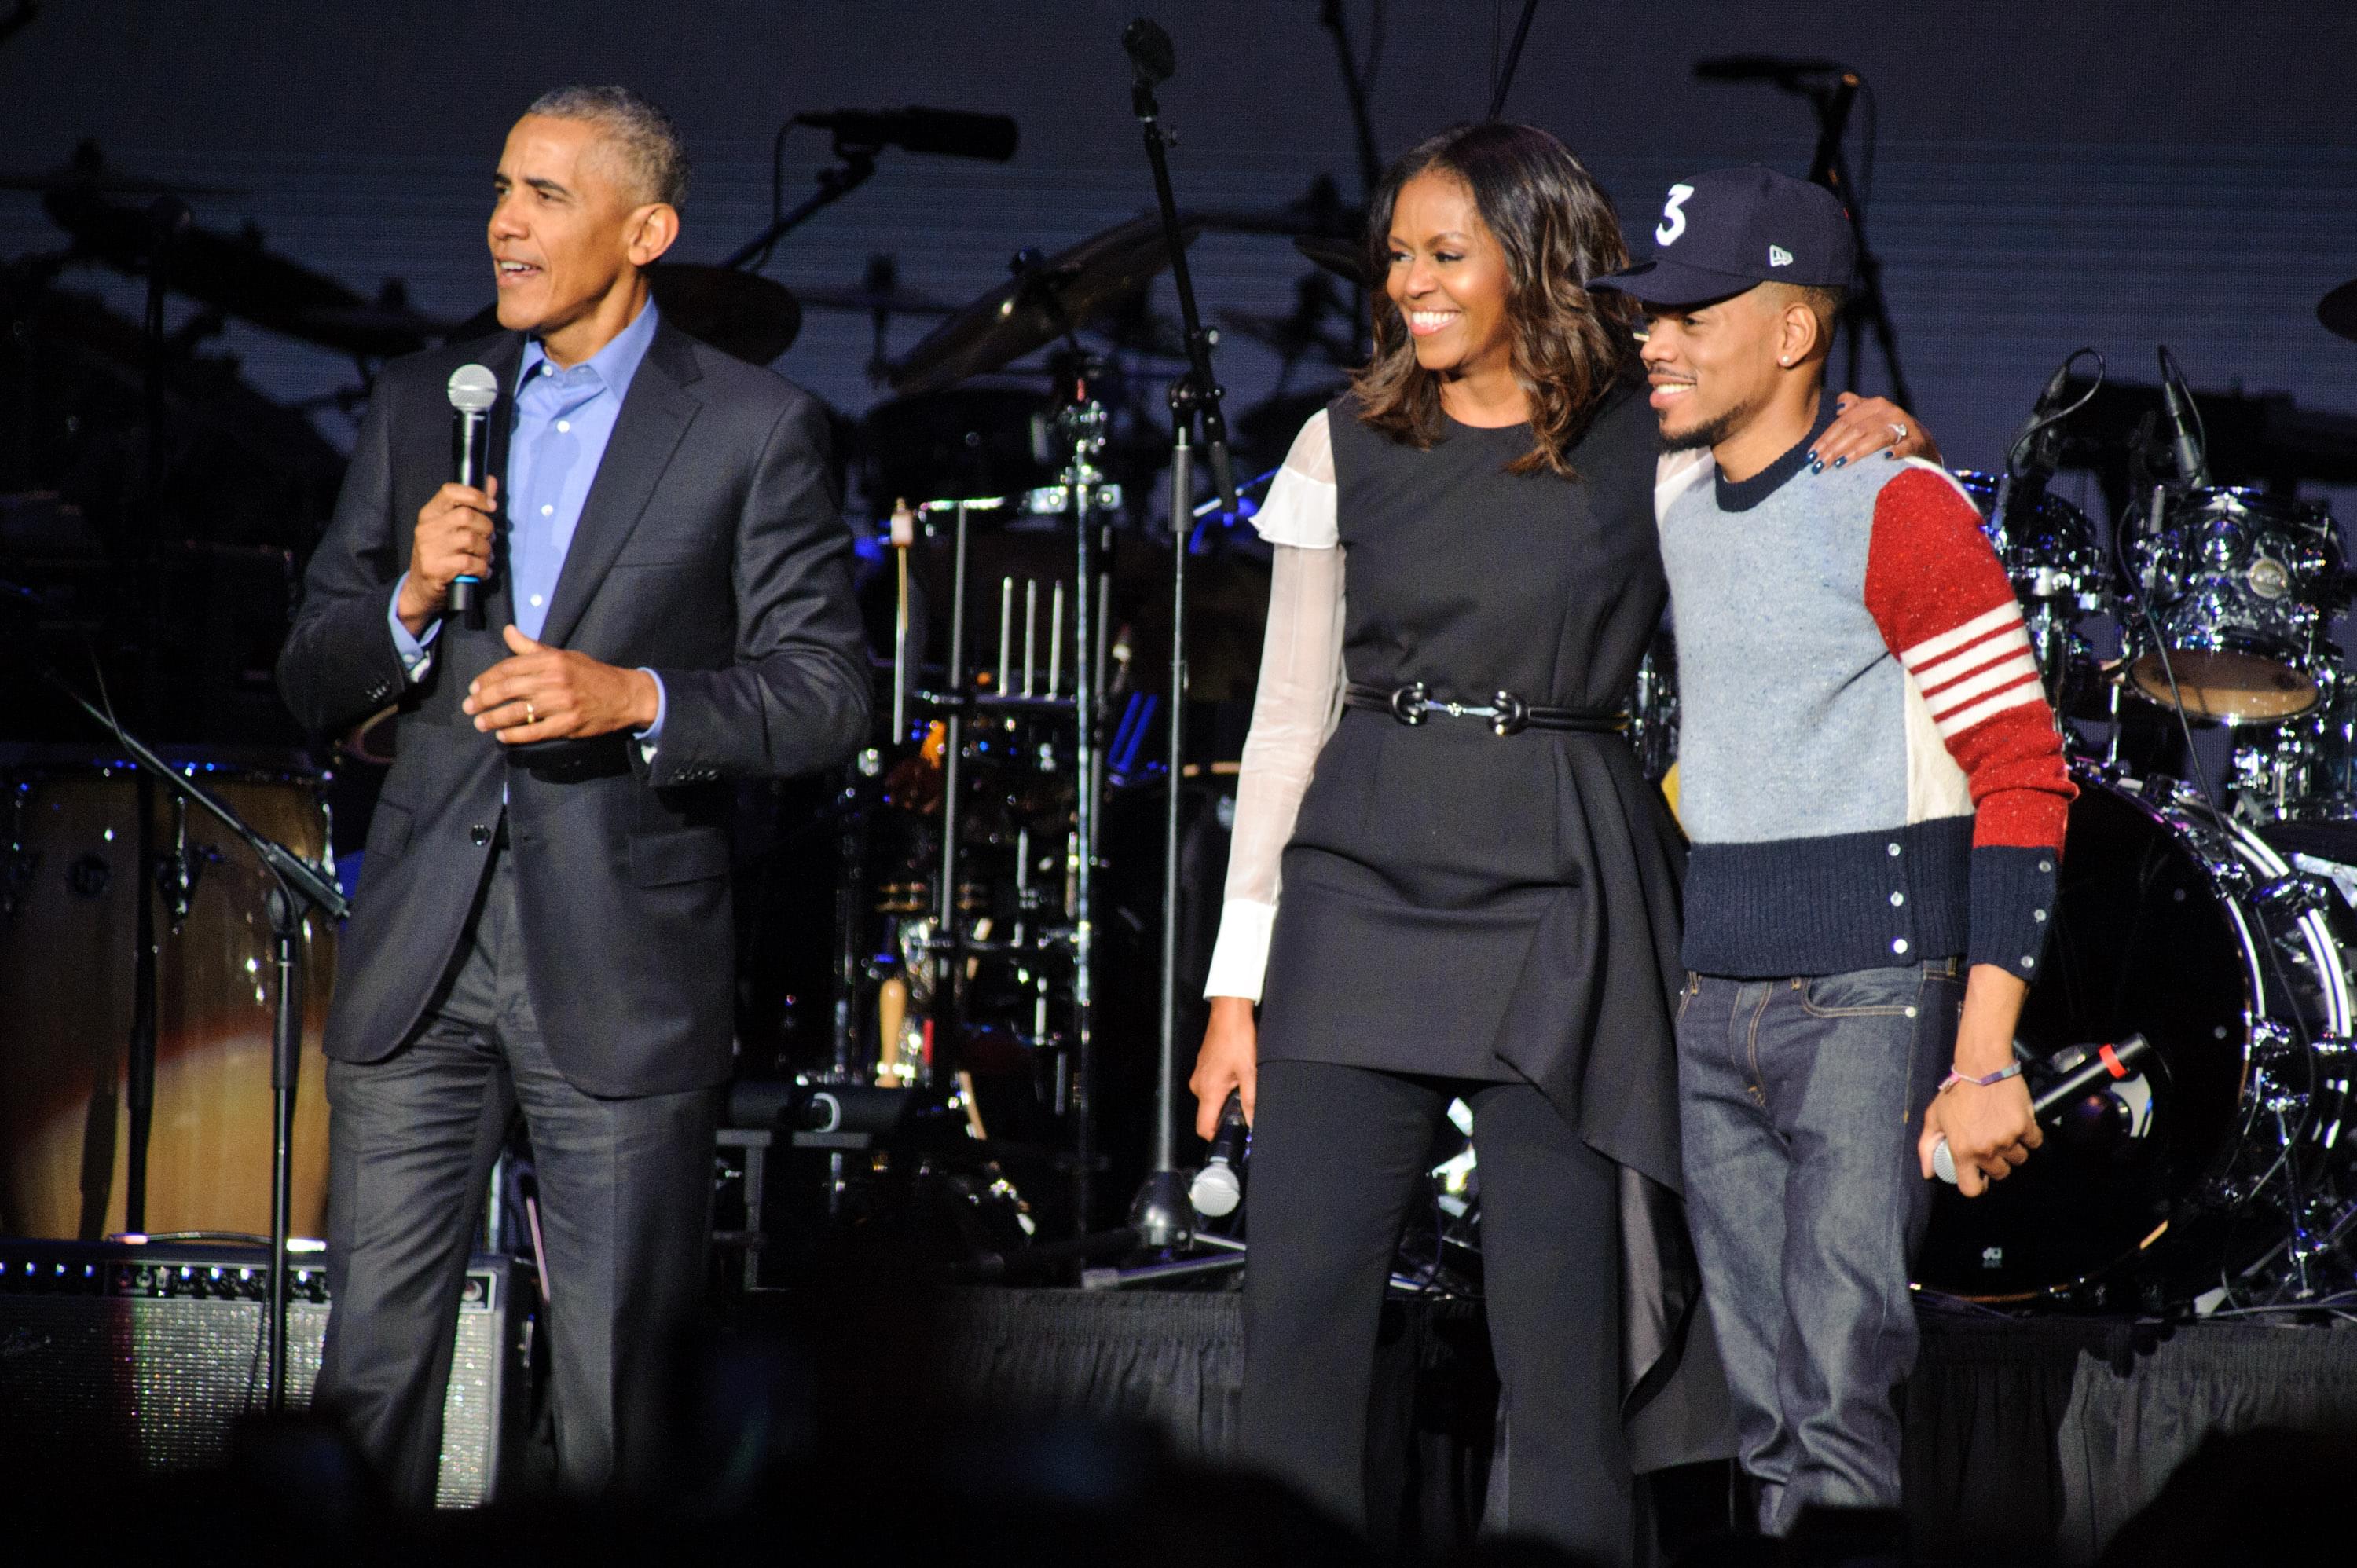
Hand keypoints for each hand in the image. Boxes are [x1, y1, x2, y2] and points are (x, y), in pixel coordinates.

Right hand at [397, 477, 497, 634]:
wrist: (420, 589)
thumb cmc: (441, 554)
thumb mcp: (451, 528)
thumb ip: (472, 505)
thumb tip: (491, 482)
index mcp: (429, 514)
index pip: (450, 491)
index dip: (475, 495)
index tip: (491, 505)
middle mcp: (426, 529)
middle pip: (467, 516)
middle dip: (486, 528)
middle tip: (489, 539)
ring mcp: (429, 549)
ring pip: (471, 540)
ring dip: (486, 550)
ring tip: (485, 556)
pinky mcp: (436, 569)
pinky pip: (470, 563)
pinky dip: (483, 567)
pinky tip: (482, 570)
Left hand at [463, 624, 659, 743]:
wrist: (625, 695)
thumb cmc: (590, 674)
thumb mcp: (563, 655)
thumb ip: (532, 648)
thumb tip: (508, 631)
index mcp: (552, 660)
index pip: (510, 667)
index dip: (488, 678)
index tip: (475, 688)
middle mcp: (555, 680)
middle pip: (510, 689)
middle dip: (485, 699)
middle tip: (470, 707)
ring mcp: (562, 704)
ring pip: (519, 711)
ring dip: (495, 719)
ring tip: (480, 723)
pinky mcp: (568, 724)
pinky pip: (535, 731)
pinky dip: (516, 735)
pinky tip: (503, 736)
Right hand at [1190, 995, 1258, 1141]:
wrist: (1229, 1013)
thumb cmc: (1237, 1037)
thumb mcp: (1250, 1071)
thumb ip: (1251, 1100)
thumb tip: (1253, 1122)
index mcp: (1209, 1090)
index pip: (1203, 1128)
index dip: (1217, 1137)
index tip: (1233, 1137)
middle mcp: (1199, 1086)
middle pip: (1208, 1115)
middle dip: (1226, 1116)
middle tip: (1245, 1108)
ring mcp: (1199, 1076)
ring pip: (1210, 1101)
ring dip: (1226, 1101)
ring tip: (1242, 1087)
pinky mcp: (1203, 1068)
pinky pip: (1210, 1088)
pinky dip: (1223, 1089)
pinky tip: (1237, 1077)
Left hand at [1809, 393, 1942, 469]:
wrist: (1923, 445)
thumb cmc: (1889, 433)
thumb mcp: (1871, 419)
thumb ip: (1855, 409)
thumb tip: (1839, 405)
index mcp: (1873, 405)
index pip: (1843, 423)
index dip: (1825, 439)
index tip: (1810, 457)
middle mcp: (1888, 412)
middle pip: (1855, 430)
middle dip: (1834, 449)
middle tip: (1818, 467)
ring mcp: (1904, 425)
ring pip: (1875, 437)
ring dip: (1856, 452)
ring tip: (1840, 465)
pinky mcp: (1918, 442)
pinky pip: (1906, 446)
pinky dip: (1896, 451)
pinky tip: (1885, 458)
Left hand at [1919, 1075, 2040, 1196]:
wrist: (1981, 1066)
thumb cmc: (1956, 1092)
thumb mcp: (1934, 1118)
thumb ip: (1927, 1147)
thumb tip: (1928, 1174)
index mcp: (1962, 1151)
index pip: (1972, 1189)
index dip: (1976, 1186)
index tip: (1979, 1178)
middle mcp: (1986, 1149)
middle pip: (2000, 1174)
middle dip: (1996, 1164)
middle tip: (1991, 1147)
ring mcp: (2007, 1139)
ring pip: (2019, 1159)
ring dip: (2014, 1150)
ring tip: (2003, 1132)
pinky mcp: (2025, 1126)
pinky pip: (2034, 1142)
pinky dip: (2030, 1136)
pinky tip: (2019, 1125)